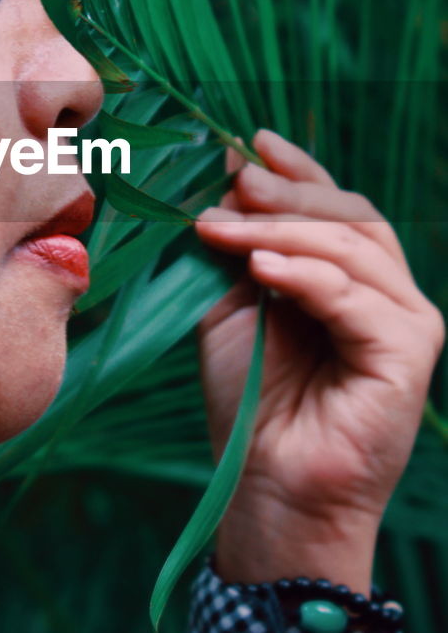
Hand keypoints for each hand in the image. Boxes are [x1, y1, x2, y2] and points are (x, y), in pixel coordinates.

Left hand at [193, 128, 444, 592]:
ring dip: (281, 231)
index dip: (298, 171)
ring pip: (352, 249)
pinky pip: (356, 298)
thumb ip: (239, 251)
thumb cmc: (250, 405)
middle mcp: (387, 296)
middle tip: (233, 182)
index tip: (250, 142)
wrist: (266, 489)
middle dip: (287, 194)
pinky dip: (305, 278)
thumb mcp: (233, 309)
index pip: (335, 208)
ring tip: (223, 226)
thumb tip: (232, 179)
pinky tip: (260, 270)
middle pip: (350, 217)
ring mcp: (406, 323)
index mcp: (349, 281)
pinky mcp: (408, 355)